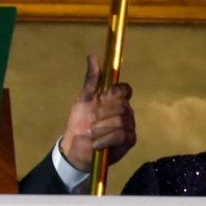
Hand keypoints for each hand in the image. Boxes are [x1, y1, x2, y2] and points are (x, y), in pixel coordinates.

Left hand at [58, 54, 135, 172]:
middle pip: (123, 106)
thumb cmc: (80, 121)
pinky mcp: (128, 141)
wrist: (76, 148)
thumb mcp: (83, 99)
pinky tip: (96, 143)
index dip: (115, 92)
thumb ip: (91, 79)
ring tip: (92, 133)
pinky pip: (121, 135)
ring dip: (102, 127)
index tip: (102, 97)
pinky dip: (106, 139)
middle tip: (91, 120)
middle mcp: (126, 112)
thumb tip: (92, 56)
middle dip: (103, 113)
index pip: (125, 89)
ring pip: (121, 121)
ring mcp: (129, 127)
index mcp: (116, 100)